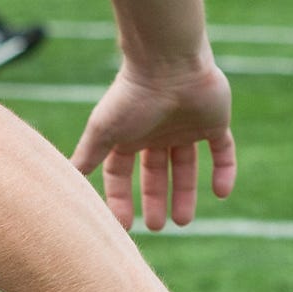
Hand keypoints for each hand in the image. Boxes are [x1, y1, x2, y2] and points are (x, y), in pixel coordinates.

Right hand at [71, 60, 233, 230]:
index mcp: (129, 134)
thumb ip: (88, 156)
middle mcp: (156, 132)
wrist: (169, 64)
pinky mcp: (214, 123)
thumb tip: (68, 180)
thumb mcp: (104, 130)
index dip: (121, 197)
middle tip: (156, 227)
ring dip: (185, 193)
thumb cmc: (131, 96)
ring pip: (186, 166)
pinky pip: (223, 152)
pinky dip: (224, 172)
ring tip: (183, 222)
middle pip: (155, 173)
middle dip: (155, 199)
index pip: (121, 172)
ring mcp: (186, 127)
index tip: (124, 225)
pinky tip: (221, 193)